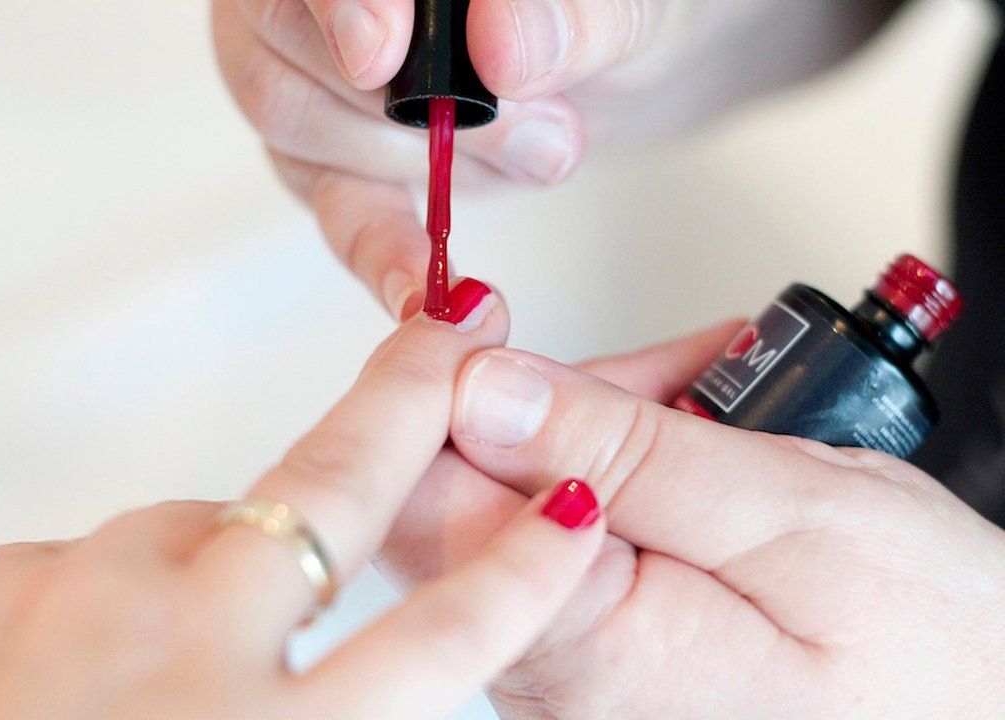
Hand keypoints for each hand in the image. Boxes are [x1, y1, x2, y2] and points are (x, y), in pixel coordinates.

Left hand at [0, 284, 605, 719]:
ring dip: (201, 566)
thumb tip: (361, 680)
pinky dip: (85, 604)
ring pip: (185, 527)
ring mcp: (66, 607)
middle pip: (335, 490)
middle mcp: (181, 660)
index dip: (523, 568)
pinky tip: (42, 681)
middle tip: (453, 333)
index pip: (447, 640)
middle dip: (408, 399)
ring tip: (151, 664)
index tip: (567, 513)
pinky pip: (72, 566)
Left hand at [379, 324, 1004, 717]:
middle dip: (539, 394)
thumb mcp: (791, 514)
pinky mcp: (594, 639)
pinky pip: (562, 521)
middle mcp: (554, 671)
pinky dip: (619, 459)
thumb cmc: (929, 644)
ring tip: (701, 394)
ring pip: (515, 491)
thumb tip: (483, 391)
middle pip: (461, 486)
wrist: (985, 704)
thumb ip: (628, 454)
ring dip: (597, 421)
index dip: (436, 386)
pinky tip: (685, 437)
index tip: (481, 319)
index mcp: (584, 647)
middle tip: (638, 367)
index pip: (424, 500)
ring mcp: (569, 658)